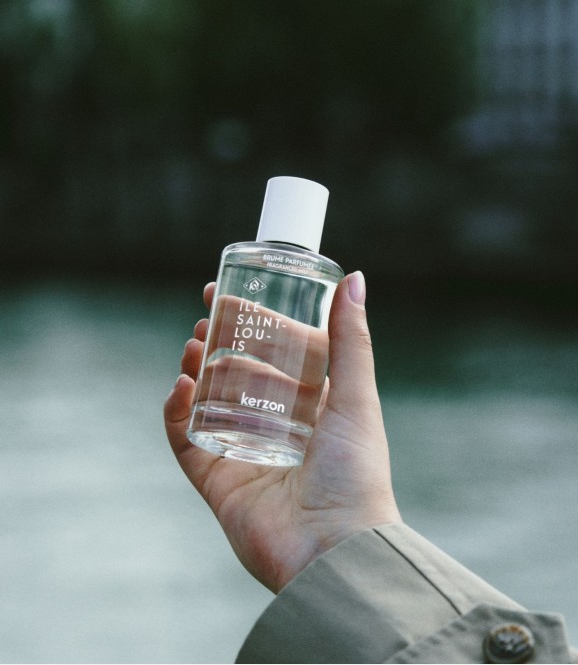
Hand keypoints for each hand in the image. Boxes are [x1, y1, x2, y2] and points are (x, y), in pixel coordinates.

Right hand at [164, 272, 400, 592]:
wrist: (334, 550)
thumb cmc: (356, 473)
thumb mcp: (357, 396)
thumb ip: (352, 339)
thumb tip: (354, 278)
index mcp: (313, 405)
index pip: (277, 352)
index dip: (254, 322)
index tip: (229, 292)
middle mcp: (278, 426)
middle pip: (239, 372)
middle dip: (221, 342)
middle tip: (207, 316)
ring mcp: (246, 452)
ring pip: (210, 401)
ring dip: (197, 370)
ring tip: (194, 346)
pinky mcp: (219, 480)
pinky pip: (188, 440)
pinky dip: (178, 412)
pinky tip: (180, 387)